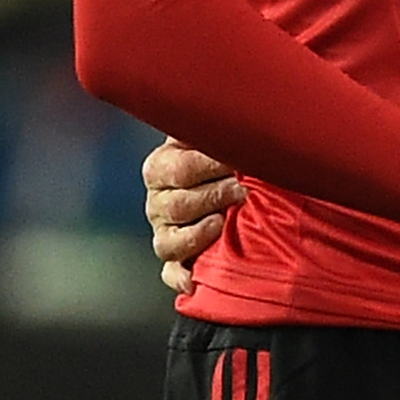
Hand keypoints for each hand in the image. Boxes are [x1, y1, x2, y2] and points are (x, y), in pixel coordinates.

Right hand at [141, 136, 240, 297]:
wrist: (234, 186)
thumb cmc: (228, 157)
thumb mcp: (217, 137)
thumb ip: (216, 129)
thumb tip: (230, 119)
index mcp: (160, 168)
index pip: (178, 169)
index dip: (209, 166)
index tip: (235, 163)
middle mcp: (158, 202)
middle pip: (176, 206)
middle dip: (212, 197)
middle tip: (241, 191)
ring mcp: (165, 233)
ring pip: (169, 242)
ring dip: (197, 235)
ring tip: (222, 223)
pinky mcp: (176, 261)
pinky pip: (171, 273)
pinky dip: (181, 277)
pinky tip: (194, 280)